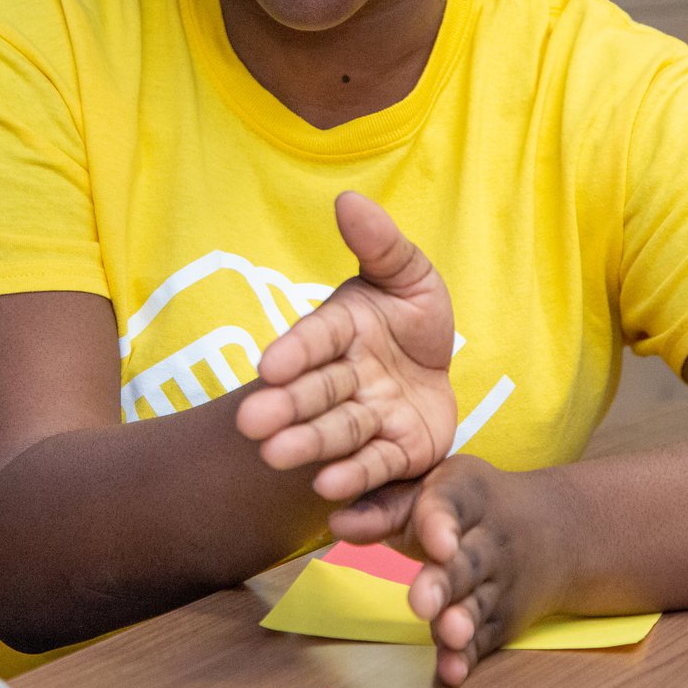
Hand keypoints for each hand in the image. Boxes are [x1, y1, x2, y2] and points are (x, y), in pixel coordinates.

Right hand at [236, 192, 457, 502]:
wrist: (435, 371)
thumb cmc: (410, 316)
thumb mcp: (407, 275)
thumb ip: (380, 244)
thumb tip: (348, 199)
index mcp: (343, 329)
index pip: (316, 339)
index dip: (294, 351)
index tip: (267, 365)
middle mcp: (347, 376)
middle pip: (316, 390)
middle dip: (286, 406)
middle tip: (252, 423)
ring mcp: (369, 416)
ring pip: (336, 430)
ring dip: (307, 444)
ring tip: (277, 456)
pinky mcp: (396, 452)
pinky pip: (375, 465)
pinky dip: (352, 476)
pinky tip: (330, 488)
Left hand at [330, 457, 568, 687]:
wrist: (554, 529)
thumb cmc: (465, 507)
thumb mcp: (429, 490)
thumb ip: (382, 506)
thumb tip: (335, 523)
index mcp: (468, 494)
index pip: (452, 505)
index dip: (442, 524)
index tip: (437, 543)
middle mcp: (491, 539)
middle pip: (467, 562)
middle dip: (445, 582)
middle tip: (421, 602)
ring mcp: (500, 582)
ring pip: (478, 604)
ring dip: (461, 622)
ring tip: (448, 633)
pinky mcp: (503, 620)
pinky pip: (484, 640)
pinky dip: (467, 658)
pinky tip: (452, 673)